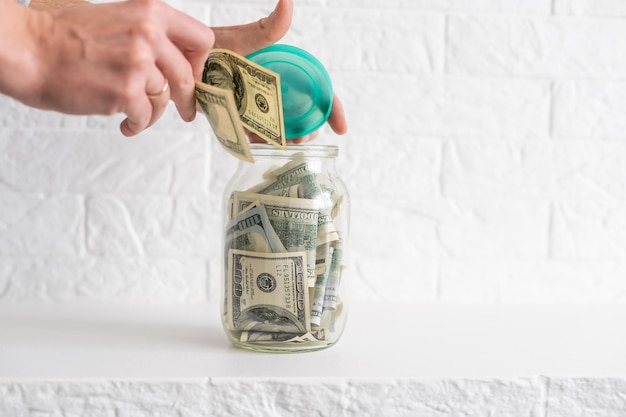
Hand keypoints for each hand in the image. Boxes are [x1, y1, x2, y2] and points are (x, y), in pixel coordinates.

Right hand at [25, 0, 214, 135]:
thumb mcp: (117, 20)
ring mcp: (138, 64)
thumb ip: (150, 36)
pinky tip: (126, 123)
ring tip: (134, 113)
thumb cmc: (65, 39)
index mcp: (150, 13)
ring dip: (152, 112)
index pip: (201, 39)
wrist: (29, 52)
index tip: (191, 75)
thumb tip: (176, 61)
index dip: (199, 62)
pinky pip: (146, 116)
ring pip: (164, 99)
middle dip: (188, 100)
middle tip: (186, 112)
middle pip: (187, 76)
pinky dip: (137, 124)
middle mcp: (149, 35)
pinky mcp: (126, 92)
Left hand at [212, 0, 346, 141]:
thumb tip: (288, 1)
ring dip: (288, 141)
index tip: (341, 128)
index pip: (318, 93)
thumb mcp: (244, 40)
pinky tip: (261, 146)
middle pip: (304, 117)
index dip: (333, 110)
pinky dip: (263, 144)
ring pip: (283, 131)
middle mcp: (275, 92)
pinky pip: (258, 138)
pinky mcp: (241, 121)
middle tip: (302, 138)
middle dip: (309, 131)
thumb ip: (268, 28)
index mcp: (283, 74)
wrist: (182, 64)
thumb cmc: (214, 48)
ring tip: (284, 144)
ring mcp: (259, 109)